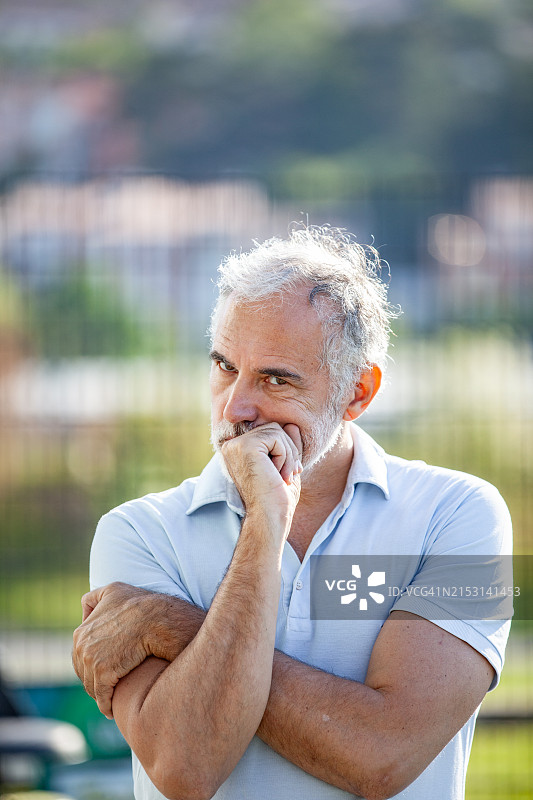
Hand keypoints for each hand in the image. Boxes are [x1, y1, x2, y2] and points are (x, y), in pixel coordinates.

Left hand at [73, 582, 170, 718]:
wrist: (155, 618)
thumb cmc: (139, 603)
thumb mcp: (112, 590)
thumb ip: (93, 599)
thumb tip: (83, 612)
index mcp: (81, 631)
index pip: (80, 656)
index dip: (91, 665)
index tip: (102, 672)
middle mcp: (81, 645)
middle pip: (84, 673)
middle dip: (94, 682)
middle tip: (106, 690)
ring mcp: (91, 660)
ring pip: (92, 686)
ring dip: (100, 695)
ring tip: (109, 701)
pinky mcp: (104, 673)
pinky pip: (102, 696)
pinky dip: (106, 705)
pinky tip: (111, 711)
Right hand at [221, 422, 302, 517]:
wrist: (269, 518)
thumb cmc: (277, 498)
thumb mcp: (285, 466)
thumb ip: (287, 445)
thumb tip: (291, 424)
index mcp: (238, 450)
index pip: (269, 432)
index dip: (285, 449)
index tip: (289, 472)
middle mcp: (232, 445)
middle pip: (273, 427)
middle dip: (288, 450)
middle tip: (288, 475)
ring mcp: (236, 445)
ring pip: (277, 430)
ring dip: (288, 455)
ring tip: (281, 476)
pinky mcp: (245, 446)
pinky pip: (276, 437)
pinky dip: (285, 456)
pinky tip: (278, 474)